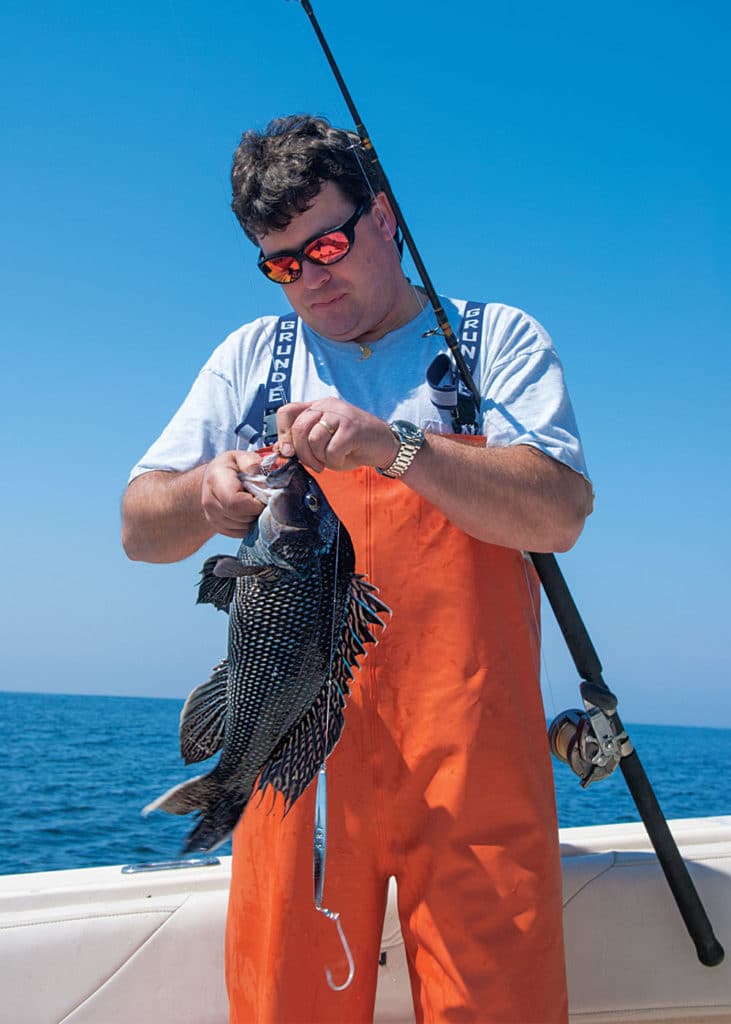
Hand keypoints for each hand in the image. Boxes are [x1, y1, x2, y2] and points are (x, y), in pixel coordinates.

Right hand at [200, 450, 265, 537]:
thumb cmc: (231, 467)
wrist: (214, 480)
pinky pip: (241, 533)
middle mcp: (209, 501)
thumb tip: (259, 471)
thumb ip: (250, 461)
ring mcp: (212, 517)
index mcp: (215, 480)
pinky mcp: (218, 528)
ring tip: (255, 502)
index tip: (264, 495)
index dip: (255, 503)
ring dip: (255, 517)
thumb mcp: (240, 457)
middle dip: (257, 510)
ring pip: (243, 527)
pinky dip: (250, 525)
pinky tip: (250, 511)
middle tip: (262, 498)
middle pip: (241, 517)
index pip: (235, 502)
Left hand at [276, 399, 397, 473]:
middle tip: (315, 464)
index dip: (282, 433)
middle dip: (302, 453)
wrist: (385, 446)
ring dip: (320, 457)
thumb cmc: (352, 446)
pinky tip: (344, 457)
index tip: (289, 451)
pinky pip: (331, 450)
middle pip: (298, 428)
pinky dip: (335, 460)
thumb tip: (282, 450)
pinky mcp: (352, 428)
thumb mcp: (323, 443)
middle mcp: (327, 405)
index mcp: (318, 406)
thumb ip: (303, 443)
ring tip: (332, 459)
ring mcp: (341, 415)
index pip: (287, 412)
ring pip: (313, 439)